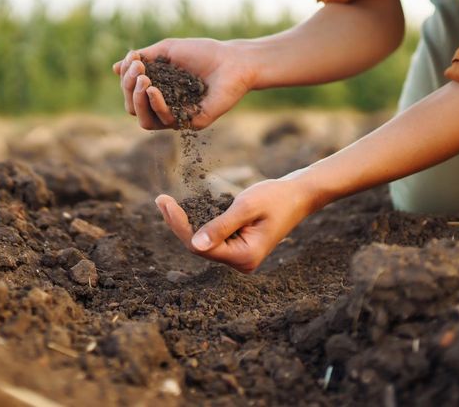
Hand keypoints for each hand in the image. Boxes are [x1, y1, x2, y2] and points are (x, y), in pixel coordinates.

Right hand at [112, 38, 252, 129]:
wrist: (233, 60)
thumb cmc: (202, 53)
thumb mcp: (166, 50)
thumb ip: (142, 59)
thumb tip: (115, 68)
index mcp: (158, 90)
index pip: (131, 93)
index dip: (126, 79)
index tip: (134, 59)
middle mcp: (165, 106)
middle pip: (133, 109)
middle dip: (128, 89)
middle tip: (138, 70)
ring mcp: (178, 116)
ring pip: (145, 121)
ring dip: (137, 100)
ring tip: (143, 80)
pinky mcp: (192, 123)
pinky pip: (166, 121)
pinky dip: (156, 105)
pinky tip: (153, 90)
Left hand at [155, 174, 319, 272]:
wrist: (298, 195)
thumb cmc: (276, 197)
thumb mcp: (247, 207)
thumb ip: (221, 226)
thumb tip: (195, 244)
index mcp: (244, 257)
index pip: (200, 246)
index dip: (179, 225)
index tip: (164, 202)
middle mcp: (241, 262)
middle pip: (198, 246)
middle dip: (178, 223)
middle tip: (160, 199)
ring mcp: (239, 256)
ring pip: (203, 242)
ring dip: (185, 222)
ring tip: (165, 202)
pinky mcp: (238, 245)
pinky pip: (212, 237)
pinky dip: (198, 222)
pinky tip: (183, 209)